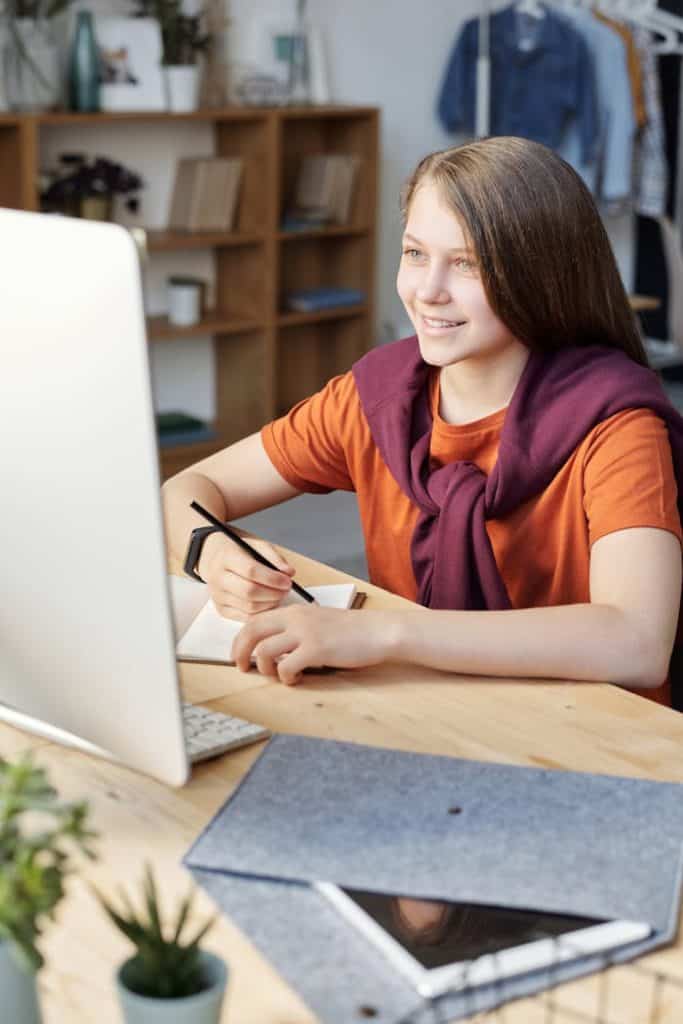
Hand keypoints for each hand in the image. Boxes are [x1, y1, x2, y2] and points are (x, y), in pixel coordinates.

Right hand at [198, 532, 295, 620]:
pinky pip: (246, 617)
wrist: (217, 558)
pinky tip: (269, 602)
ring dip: (270, 603)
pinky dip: (262, 612)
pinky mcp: (221, 609)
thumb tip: (289, 572)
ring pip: (249, 607)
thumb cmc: (240, 551)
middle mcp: (218, 578)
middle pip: (249, 592)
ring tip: (279, 594)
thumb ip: (274, 557)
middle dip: (274, 593)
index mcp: (226, 557)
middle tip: (286, 589)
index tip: (288, 581)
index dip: (272, 578)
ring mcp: (218, 596)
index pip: (251, 571)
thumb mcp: (257, 546)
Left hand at [231, 605, 396, 684]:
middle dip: (240, 652)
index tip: (239, 653)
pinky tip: (298, 679)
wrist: (379, 631)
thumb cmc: (353, 631)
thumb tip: (276, 647)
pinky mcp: (316, 650)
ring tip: (280, 675)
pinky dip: (286, 677)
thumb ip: (297, 629)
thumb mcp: (319, 621)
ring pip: (264, 651)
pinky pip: (286, 667)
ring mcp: (305, 633)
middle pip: (251, 632)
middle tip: (242, 668)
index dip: (241, 638)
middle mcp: (295, 618)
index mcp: (294, 611)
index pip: (255, 620)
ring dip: (265, 669)